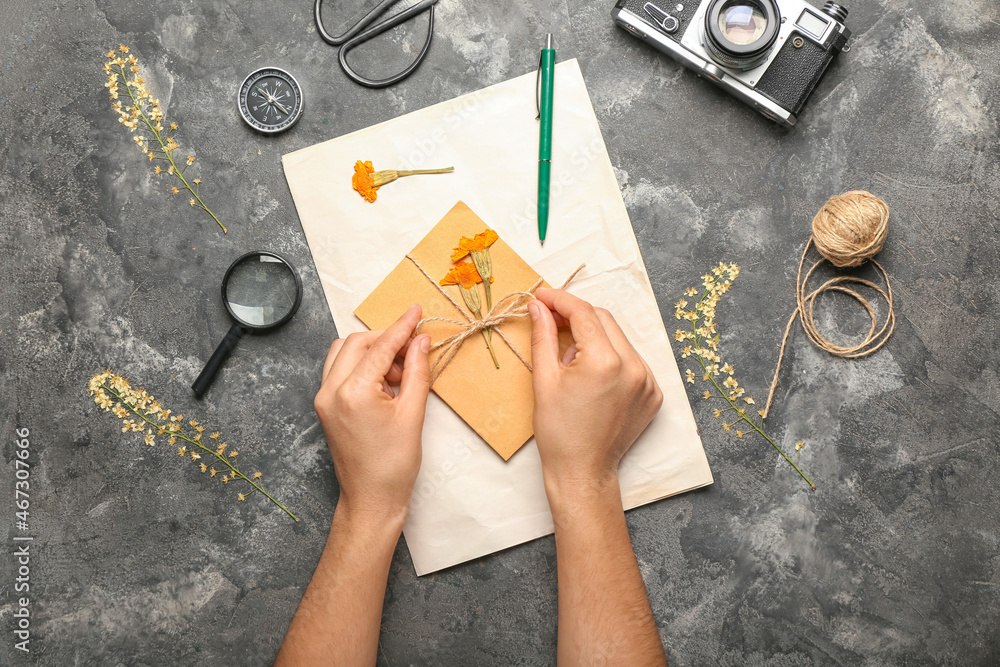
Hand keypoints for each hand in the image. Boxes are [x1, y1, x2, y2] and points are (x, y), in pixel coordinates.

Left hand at [314, 304, 431, 522]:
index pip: (380, 346)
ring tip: (400, 372)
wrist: (371, 500)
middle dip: (387, 339)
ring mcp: (323, 399)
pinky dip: (361, 366)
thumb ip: (417, 372)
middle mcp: (330, 391)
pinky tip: (385, 383)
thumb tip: (422, 341)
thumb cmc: (393, 465)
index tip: (417, 311)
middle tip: (415, 348)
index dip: (402, 327)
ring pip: (344, 353)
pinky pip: (340, 370)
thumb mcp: (413, 414)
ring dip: (373, 351)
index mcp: (352, 392)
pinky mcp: (324, 406)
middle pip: (357, 343)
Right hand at [528, 289, 662, 497]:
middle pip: (603, 320)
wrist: (583, 472)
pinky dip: (611, 357)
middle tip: (551, 318)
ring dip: (594, 336)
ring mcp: (648, 381)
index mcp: (605, 362)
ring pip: (619, 339)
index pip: (583, 313)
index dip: (560, 300)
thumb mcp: (544, 380)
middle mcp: (633, 367)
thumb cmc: (559, 432)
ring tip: (570, 355)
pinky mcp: (653, 393)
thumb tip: (538, 307)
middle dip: (576, 315)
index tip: (542, 297)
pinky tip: (591, 373)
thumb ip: (544, 336)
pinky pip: (631, 360)